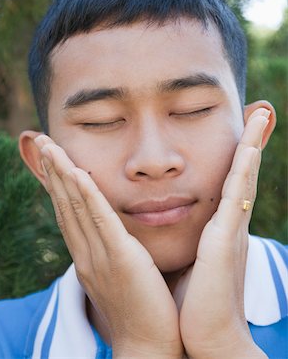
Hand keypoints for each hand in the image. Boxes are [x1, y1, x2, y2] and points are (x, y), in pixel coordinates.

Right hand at [35, 136, 182, 358]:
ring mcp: (99, 256)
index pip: (68, 212)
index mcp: (88, 255)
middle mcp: (86, 253)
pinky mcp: (120, 259)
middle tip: (43, 143)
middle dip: (53, 172)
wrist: (149, 347)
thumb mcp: (121, 273)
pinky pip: (100, 220)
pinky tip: (78, 174)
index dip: (57, 184)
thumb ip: (114, 250)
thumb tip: (115, 234)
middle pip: (64, 205)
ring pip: (75, 207)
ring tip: (51, 148)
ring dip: (62, 175)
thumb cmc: (141, 308)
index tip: (52, 159)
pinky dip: (87, 195)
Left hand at [175, 108, 269, 358]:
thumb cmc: (197, 304)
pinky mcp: (225, 240)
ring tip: (261, 115)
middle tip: (260, 113)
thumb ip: (196, 243)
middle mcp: (232, 225)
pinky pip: (236, 197)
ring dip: (252, 145)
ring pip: (244, 178)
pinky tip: (248, 147)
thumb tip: (188, 231)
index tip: (243, 133)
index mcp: (223, 229)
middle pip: (245, 175)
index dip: (240, 158)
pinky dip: (243, 170)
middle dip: (252, 142)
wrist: (207, 340)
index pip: (234, 185)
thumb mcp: (196, 263)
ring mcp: (232, 230)